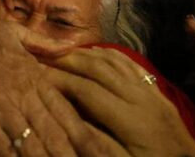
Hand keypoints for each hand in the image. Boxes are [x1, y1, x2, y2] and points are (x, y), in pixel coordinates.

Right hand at [0, 11, 120, 156]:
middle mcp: (24, 96)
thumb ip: (45, 44)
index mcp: (36, 77)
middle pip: (55, 136)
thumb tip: (71, 46)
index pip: (67, 113)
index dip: (86, 137)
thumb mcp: (17, 32)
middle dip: (70, 156)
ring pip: (31, 146)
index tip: (103, 152)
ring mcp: (2, 110)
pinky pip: (0, 147)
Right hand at [44, 48, 194, 156]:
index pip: (87, 90)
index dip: (60, 81)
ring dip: (86, 54)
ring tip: (61, 53)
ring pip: (114, 61)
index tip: (37, 76)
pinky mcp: (157, 91)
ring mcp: (150, 91)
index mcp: (130, 119)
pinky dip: (109, 54)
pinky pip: (131, 64)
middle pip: (98, 69)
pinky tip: (95, 53)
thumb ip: (97, 142)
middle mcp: (140, 98)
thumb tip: (69, 119)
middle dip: (68, 61)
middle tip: (42, 57)